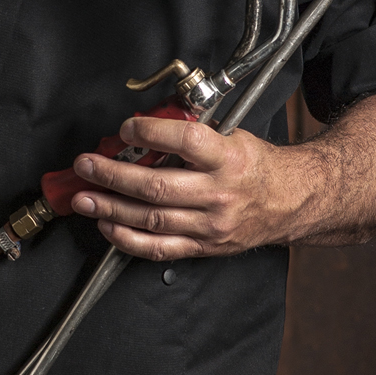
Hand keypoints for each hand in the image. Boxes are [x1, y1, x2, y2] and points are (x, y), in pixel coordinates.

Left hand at [70, 114, 311, 259]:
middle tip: (86, 166)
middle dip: (113, 176)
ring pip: (152, 219)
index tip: (126, 128)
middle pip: (157, 186)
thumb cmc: (256, 165)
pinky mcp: (204, 246)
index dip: (150, 133)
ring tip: (84, 198)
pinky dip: (128, 239)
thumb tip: (145, 126)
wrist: (290, 201)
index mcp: (228, 157)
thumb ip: (192, 132)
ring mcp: (211, 224)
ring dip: (111, 208)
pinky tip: (108, 226)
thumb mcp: (232, 135)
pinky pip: (159, 248)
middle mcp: (219, 193)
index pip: (185, 141)